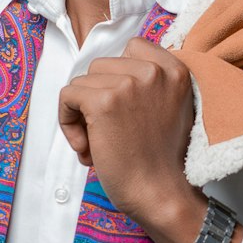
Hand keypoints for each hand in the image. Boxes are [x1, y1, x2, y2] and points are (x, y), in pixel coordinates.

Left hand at [58, 39, 206, 242]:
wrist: (160, 194)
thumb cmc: (161, 161)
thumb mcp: (171, 108)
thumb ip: (152, 84)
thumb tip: (108, 73)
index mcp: (176, 69)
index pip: (131, 48)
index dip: (117, 78)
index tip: (120, 109)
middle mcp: (155, 71)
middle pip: (102, 66)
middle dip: (97, 98)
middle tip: (109, 133)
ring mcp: (129, 83)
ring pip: (82, 81)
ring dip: (82, 114)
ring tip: (98, 144)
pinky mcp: (104, 101)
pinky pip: (67, 96)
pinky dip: (67, 122)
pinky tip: (86, 147)